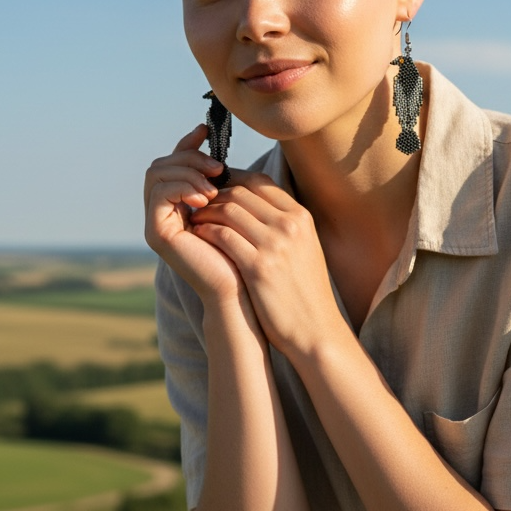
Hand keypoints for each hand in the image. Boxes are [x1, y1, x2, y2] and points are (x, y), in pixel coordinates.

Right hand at [143, 125, 242, 303]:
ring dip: (187, 171)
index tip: (205, 131)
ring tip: (214, 186)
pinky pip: (158, 194)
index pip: (174, 163)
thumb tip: (222, 156)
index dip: (187, 145)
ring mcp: (157, 222)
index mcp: (181, 203)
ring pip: (157, 174)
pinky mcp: (156, 233)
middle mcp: (164, 212)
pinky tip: (205, 196)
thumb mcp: (237, 206)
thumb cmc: (246, 251)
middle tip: (217, 167)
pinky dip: (181, 187)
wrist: (243, 289)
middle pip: (161, 163)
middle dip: (189, 157)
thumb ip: (225, 183)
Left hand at [188, 170, 345, 355]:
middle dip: (214, 195)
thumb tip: (254, 206)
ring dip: (206, 211)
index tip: (214, 188)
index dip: (232, 180)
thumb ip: (283, 225)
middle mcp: (290, 225)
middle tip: (197, 203)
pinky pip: (223, 236)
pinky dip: (206, 231)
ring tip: (194, 219)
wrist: (316, 330)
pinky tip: (198, 236)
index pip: (260, 182)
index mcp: (301, 218)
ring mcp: (275, 245)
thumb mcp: (303, 249)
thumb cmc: (305, 292)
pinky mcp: (259, 267)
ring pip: (229, 210)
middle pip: (241, 191)